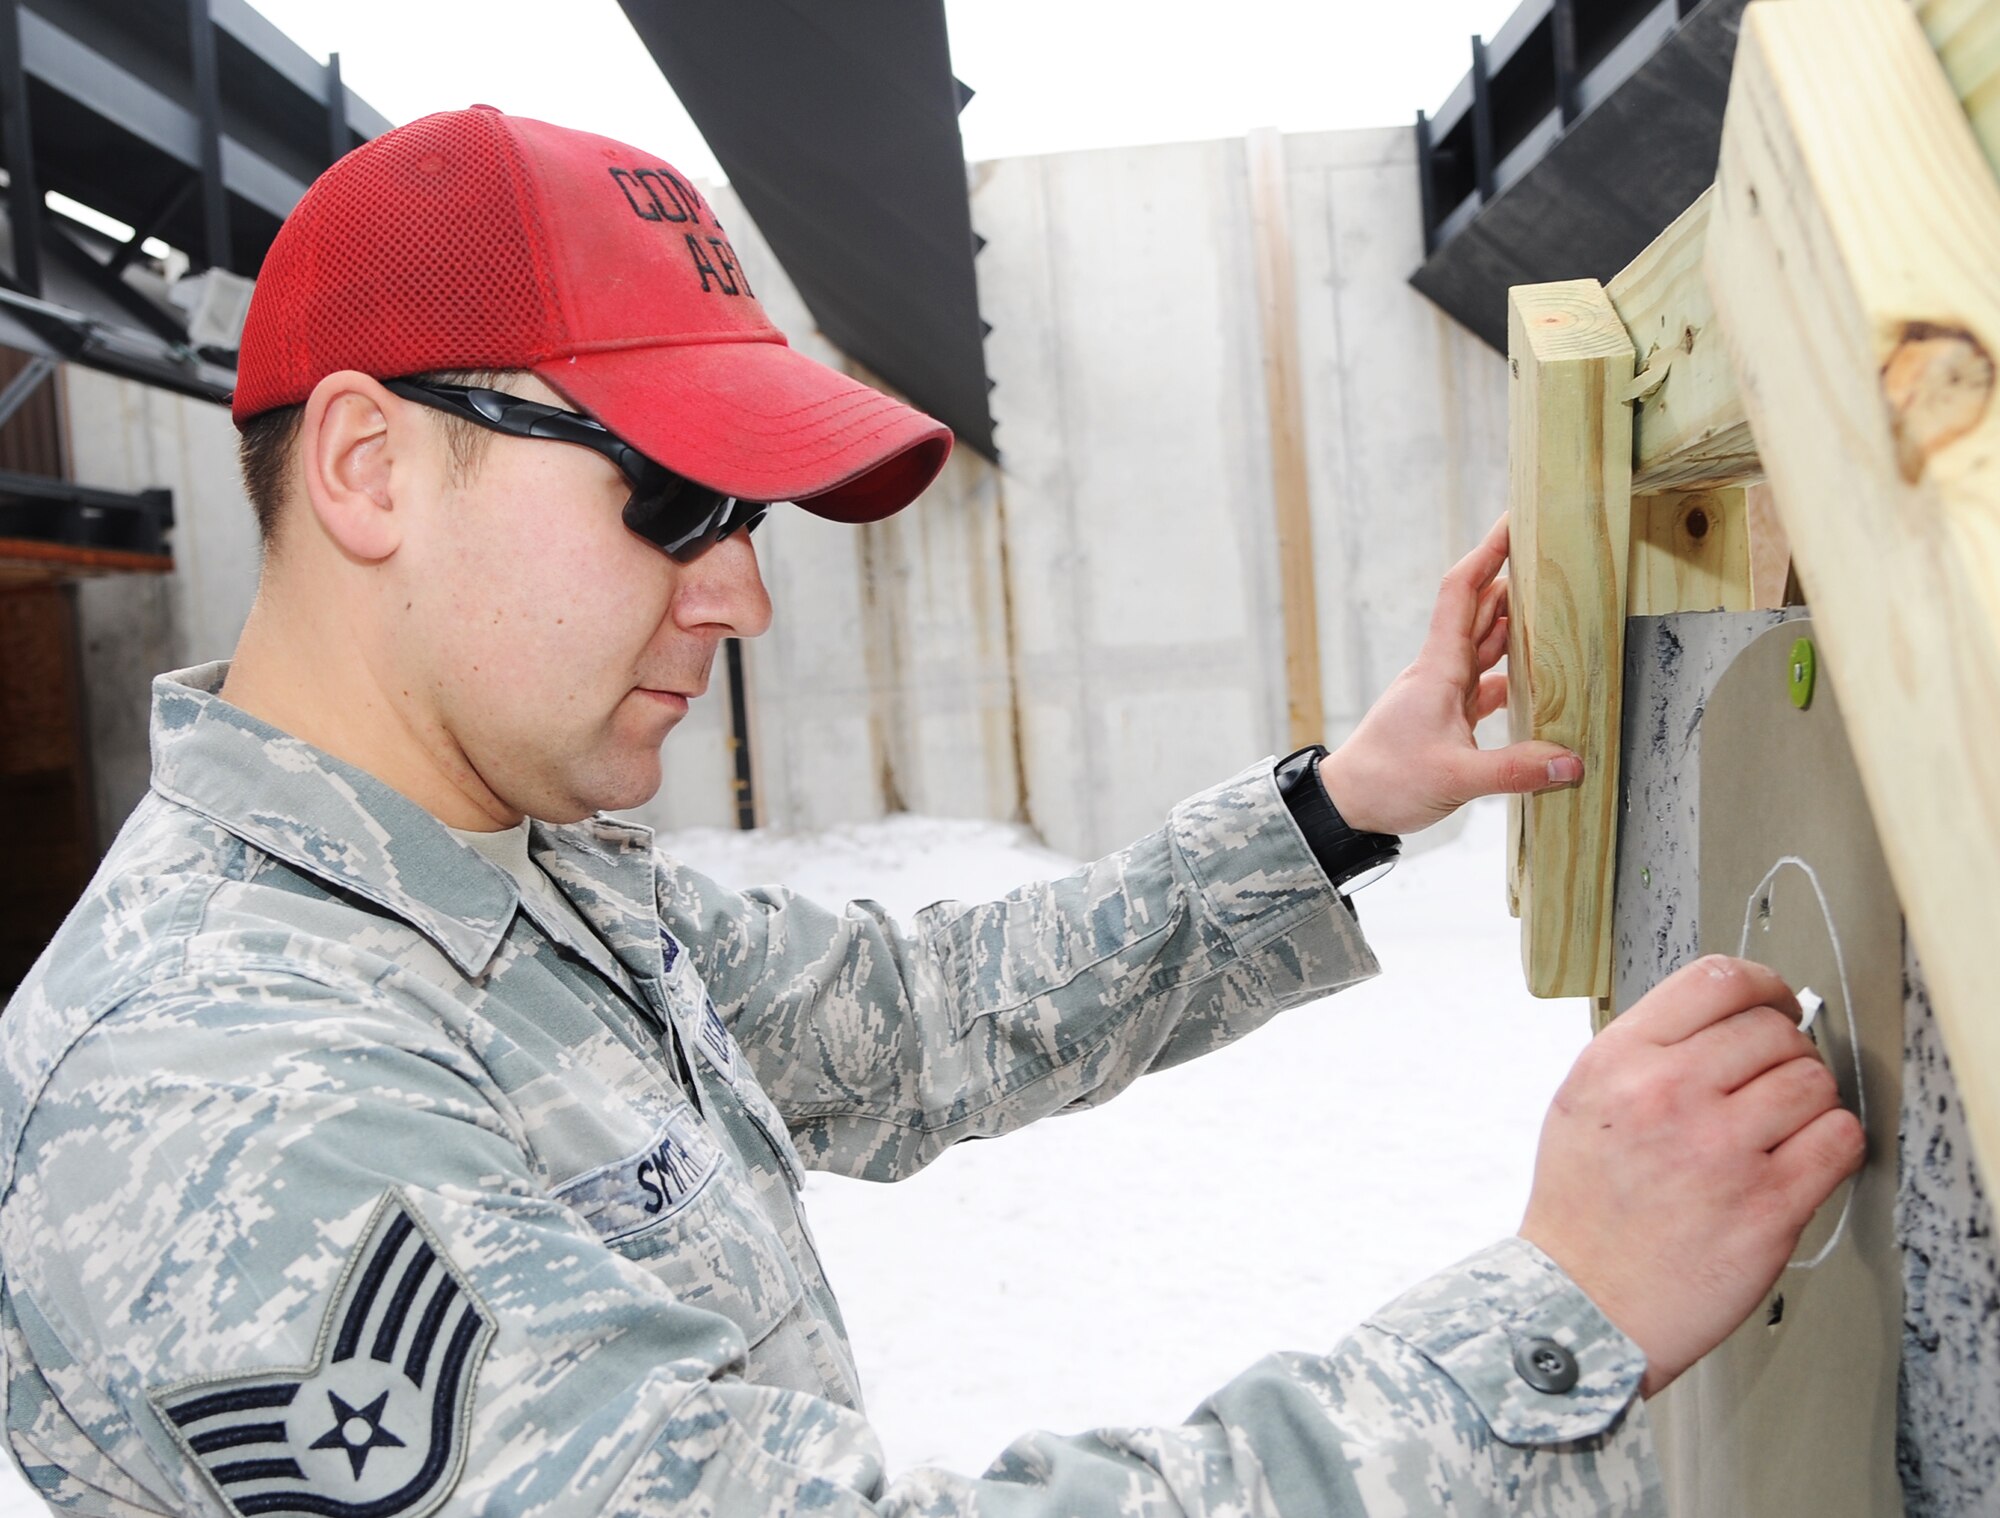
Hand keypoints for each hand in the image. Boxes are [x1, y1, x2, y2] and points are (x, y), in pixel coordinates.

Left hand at [1316, 513, 1581, 835]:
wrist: (1346, 807)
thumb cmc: (1386, 783)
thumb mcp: (1454, 779)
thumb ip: (1514, 771)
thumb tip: (1572, 763)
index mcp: (1437, 669)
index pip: (1463, 592)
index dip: (1488, 552)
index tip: (1514, 520)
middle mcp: (1440, 672)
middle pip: (1479, 610)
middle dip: (1512, 577)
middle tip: (1552, 553)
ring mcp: (1443, 694)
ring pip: (1484, 646)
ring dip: (1515, 624)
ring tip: (1556, 603)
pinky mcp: (1448, 719)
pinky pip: (1486, 684)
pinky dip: (1511, 675)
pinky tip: (1540, 680)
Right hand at [1518, 955, 1865, 1396]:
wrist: (1582, 1302)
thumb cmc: (1584, 1207)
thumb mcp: (1584, 1100)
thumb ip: (1646, 1051)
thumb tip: (1727, 1019)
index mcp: (1620, 1060)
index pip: (1717, 980)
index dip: (1765, 985)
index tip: (1776, 1004)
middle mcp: (1669, 1093)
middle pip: (1774, 1031)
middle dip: (1786, 1052)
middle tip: (1774, 1082)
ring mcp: (1721, 1150)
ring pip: (1814, 1080)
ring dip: (1810, 1099)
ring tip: (1782, 1127)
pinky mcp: (1768, 1206)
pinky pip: (1839, 1140)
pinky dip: (1833, 1142)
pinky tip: (1804, 1157)